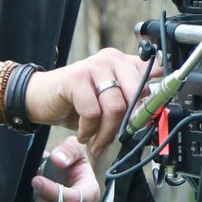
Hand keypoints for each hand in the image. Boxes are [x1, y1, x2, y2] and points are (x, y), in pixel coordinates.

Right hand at [22, 47, 154, 157]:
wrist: (39, 99)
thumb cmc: (77, 103)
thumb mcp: (109, 103)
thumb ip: (130, 104)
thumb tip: (154, 116)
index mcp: (125, 63)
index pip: (155, 71)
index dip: (162, 92)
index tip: (161, 112)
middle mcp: (112, 59)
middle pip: (137, 95)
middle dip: (130, 124)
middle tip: (120, 138)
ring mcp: (93, 66)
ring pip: (115, 107)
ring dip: (107, 133)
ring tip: (97, 142)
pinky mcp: (75, 78)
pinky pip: (92, 112)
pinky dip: (89, 130)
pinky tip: (83, 134)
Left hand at [28, 137, 99, 201]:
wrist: (66, 176)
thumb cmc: (70, 162)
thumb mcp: (72, 147)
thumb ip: (67, 150)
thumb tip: (58, 160)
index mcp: (91, 192)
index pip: (75, 200)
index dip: (52, 192)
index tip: (37, 180)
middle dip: (43, 200)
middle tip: (35, 186)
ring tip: (37, 199)